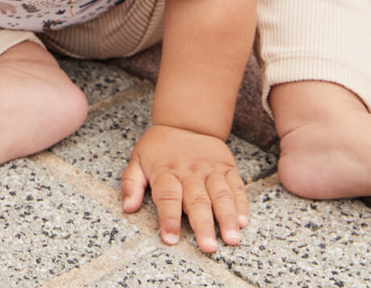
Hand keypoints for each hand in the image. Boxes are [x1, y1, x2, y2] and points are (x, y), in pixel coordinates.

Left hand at [120, 124, 247, 252]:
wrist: (186, 122)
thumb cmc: (159, 146)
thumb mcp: (137, 159)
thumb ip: (130, 183)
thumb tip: (127, 207)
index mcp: (166, 172)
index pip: (167, 197)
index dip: (169, 219)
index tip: (170, 239)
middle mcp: (190, 172)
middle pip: (197, 200)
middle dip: (203, 225)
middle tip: (208, 247)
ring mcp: (211, 170)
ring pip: (220, 195)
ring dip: (227, 218)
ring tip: (231, 239)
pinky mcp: (227, 168)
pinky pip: (236, 187)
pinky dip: (241, 204)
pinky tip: (242, 221)